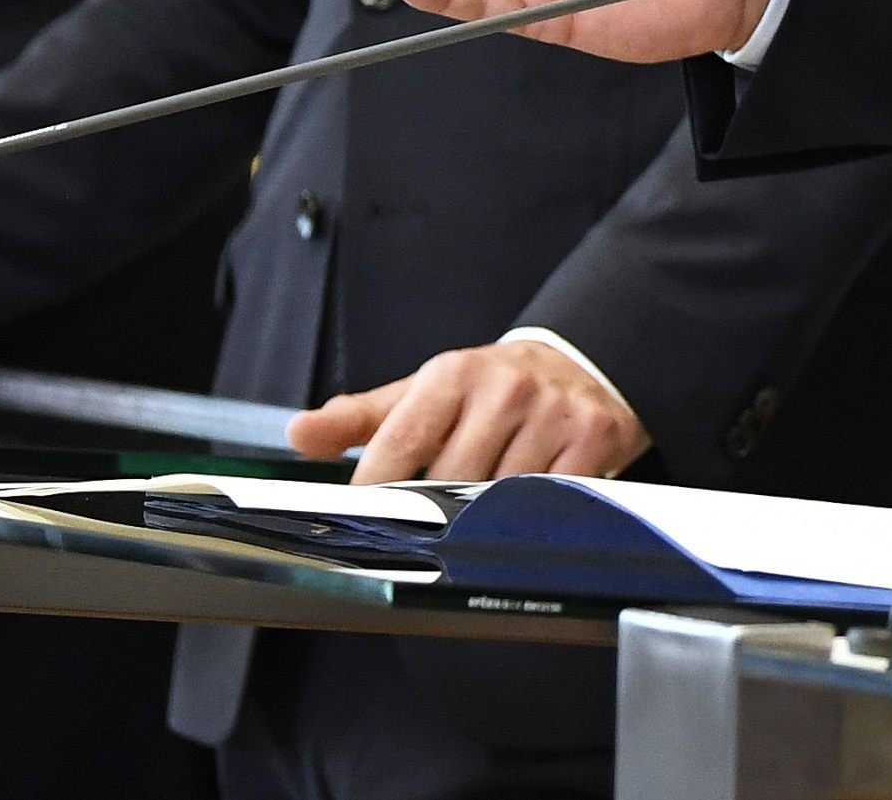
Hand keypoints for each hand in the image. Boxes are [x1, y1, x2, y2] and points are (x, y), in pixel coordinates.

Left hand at [289, 337, 651, 485]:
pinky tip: (527, 516)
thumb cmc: (490, 389)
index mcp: (453, 374)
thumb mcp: (425, 392)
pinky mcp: (594, 438)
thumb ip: (360, 418)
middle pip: (447, 483)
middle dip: (435, 511)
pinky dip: (534, 519)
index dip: (376, 494)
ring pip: (499, 500)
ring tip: (480, 521)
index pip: (397, 448)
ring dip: (486, 521)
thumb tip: (297, 434)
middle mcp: (505, 388)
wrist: (585, 363)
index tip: (371, 518)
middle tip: (432, 527)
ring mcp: (552, 414)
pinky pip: (551, 501)